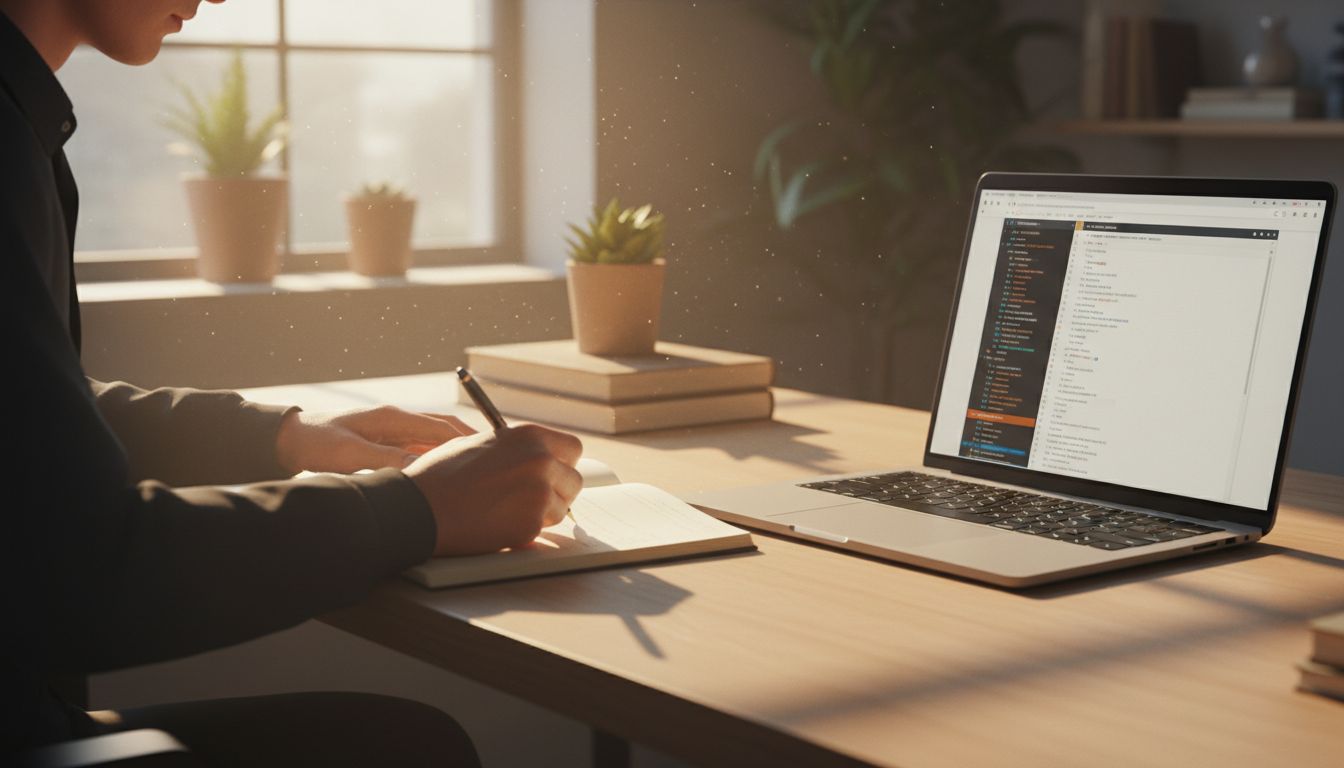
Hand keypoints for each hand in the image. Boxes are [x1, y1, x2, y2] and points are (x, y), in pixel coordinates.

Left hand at [274, 405, 474, 474]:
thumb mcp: (351, 455)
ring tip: (477, 471)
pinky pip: (421, 450)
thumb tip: (422, 469)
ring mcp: (393, 431)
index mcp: (393, 418)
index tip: (492, 454)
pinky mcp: (387, 443)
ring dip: (455, 453)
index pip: (443, 428)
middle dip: (470, 444)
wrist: (290, 439)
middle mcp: (398, 421)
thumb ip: (388, 460)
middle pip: (445, 430)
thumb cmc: (317, 444)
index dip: (468, 441)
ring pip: (435, 441)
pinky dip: (437, 460)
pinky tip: (445, 477)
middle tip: (496, 462)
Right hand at [402, 424, 583, 555]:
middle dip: (558, 492)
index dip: (562, 463)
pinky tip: (495, 525)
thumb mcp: (480, 445)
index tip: (553, 473)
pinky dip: (524, 532)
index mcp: (529, 436)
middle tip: (532, 500)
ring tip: (505, 511)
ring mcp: (539, 493)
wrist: (419, 508)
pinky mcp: (531, 524)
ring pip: (562, 509)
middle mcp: (541, 460)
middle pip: (574, 481)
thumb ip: (514, 450)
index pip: (573, 448)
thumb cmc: (441, 476)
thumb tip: (535, 456)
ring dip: (542, 514)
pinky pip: (541, 530)